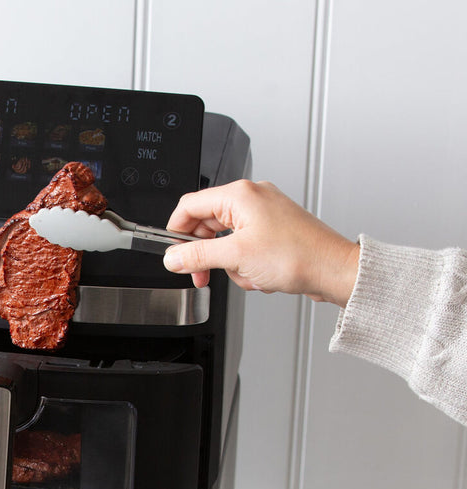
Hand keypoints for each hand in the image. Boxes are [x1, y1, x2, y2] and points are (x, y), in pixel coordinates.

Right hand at [162, 180, 359, 306]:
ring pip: (224, 240)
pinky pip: (243, 248)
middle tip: (202, 274)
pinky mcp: (272, 231)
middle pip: (206, 224)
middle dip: (205, 254)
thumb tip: (173, 257)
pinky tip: (259, 275)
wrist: (333, 270)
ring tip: (247, 274)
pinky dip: (245, 265)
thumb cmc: (298, 256)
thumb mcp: (236, 257)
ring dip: (230, 264)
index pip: (190, 206)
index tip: (173, 254)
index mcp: (240, 195)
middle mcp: (252, 199)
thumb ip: (197, 255)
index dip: (176, 231)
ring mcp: (263, 214)